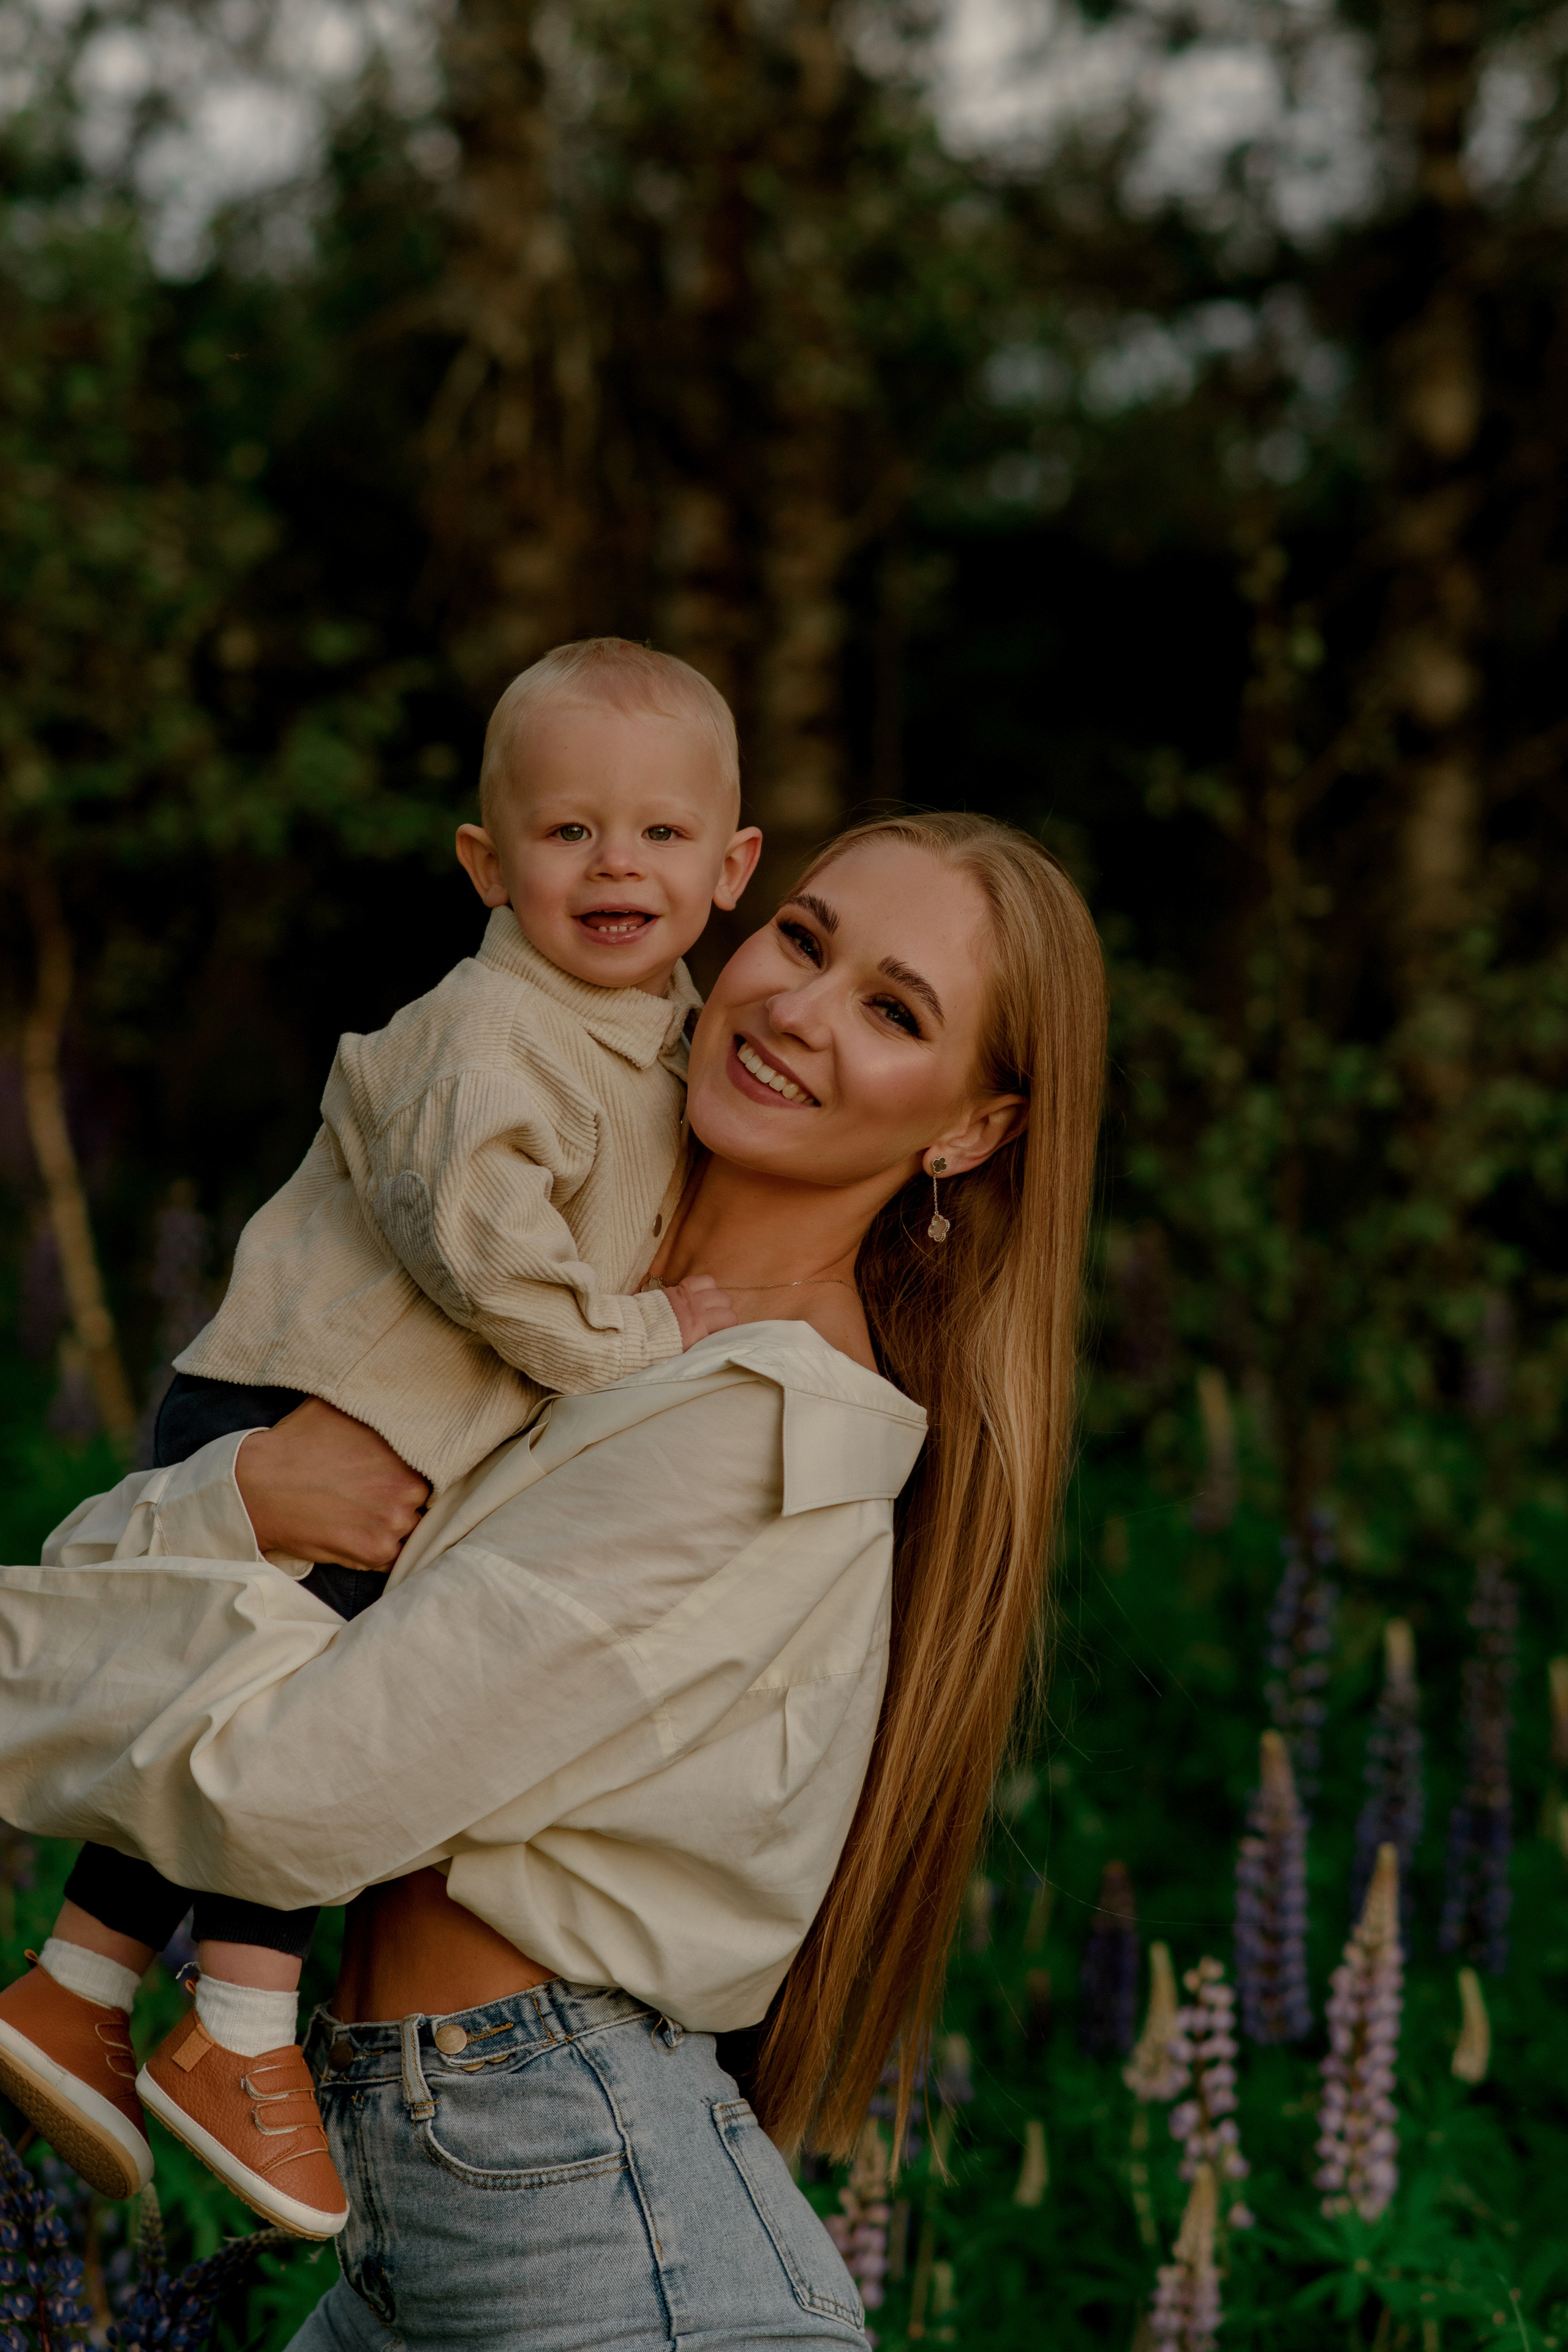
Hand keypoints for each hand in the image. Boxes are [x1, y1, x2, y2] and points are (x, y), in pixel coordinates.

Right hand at [235, 1398, 430, 1570]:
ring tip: (366, 1516)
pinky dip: (380, 1550)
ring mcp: (392, 1525)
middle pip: (423, 1500)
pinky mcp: (373, 1553)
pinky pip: (392, 1556)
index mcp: (407, 1454)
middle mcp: (407, 1491)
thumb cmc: (295, 1444)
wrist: (256, 1486)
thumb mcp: (338, 1408)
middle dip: (405, 1498)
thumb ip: (373, 1408)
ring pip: (410, 1529)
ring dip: (394, 1525)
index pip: (433, 1468)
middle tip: (378, 1495)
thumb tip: (388, 1398)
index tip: (396, 1473)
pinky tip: (358, 1534)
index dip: (414, 1471)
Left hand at [665, 1272, 737, 1349]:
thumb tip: (721, 1341)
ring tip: (708, 1309)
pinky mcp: (681, 1288)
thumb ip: (705, 1345)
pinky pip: (704, 1280)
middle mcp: (696, 1309)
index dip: (729, 1326)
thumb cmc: (662, 1349)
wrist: (637, 1335)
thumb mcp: (686, 1353)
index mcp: (698, 1327)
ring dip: (716, 1299)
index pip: (730, 1318)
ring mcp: (688, 1296)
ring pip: (717, 1290)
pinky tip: (702, 1296)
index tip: (721, 1332)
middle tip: (714, 1322)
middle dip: (723, 1311)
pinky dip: (707, 1286)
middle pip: (726, 1302)